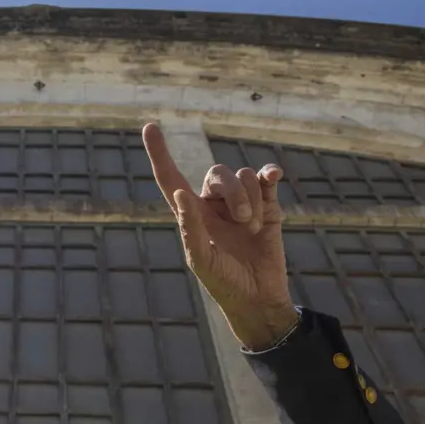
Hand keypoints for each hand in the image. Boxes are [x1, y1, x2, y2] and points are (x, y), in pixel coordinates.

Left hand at [142, 123, 297, 349]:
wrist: (259, 297)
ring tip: (252, 228)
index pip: (171, 178)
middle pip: (218, 173)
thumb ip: (190, 228)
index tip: (150, 127)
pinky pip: (266, 176)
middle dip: (234, 194)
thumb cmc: (224, 282)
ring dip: (251, 200)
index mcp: (191, 214)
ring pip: (245, 176)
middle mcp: (213, 204)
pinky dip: (270, 173)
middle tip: (241, 222)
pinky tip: (274, 176)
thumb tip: (179, 194)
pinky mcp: (267, 204)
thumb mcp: (202, 260)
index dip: (160, 154)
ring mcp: (241, 202)